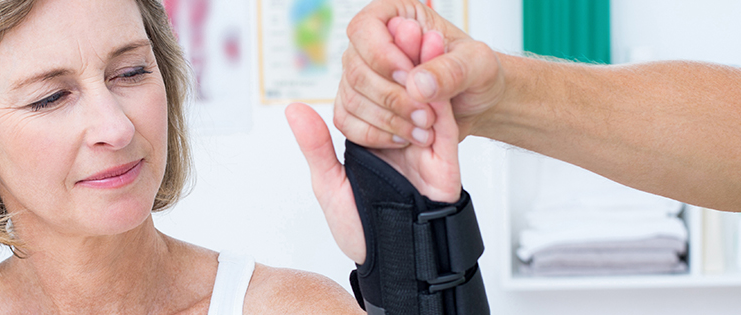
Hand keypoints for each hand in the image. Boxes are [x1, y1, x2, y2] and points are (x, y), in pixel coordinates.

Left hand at [288, 32, 459, 263]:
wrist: (395, 260)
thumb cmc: (365, 229)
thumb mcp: (330, 185)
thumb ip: (316, 147)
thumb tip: (294, 111)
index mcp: (372, 138)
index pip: (373, 93)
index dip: (375, 64)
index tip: (374, 34)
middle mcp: (400, 136)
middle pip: (404, 88)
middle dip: (402, 57)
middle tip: (402, 26)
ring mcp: (424, 145)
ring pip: (427, 97)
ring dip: (423, 68)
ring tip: (418, 36)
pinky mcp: (444, 159)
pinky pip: (446, 124)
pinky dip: (439, 101)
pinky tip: (431, 81)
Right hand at [338, 0, 505, 147]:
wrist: (476, 104)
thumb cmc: (476, 75)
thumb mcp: (478, 65)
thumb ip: (452, 70)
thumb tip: (417, 84)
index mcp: (395, 17)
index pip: (365, 29)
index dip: (382, 56)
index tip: (410, 78)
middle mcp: (371, 46)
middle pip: (356, 71)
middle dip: (392, 98)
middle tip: (428, 115)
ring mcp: (360, 78)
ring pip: (351, 100)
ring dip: (389, 120)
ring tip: (425, 129)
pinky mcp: (358, 107)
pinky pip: (348, 123)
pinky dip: (376, 135)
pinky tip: (405, 137)